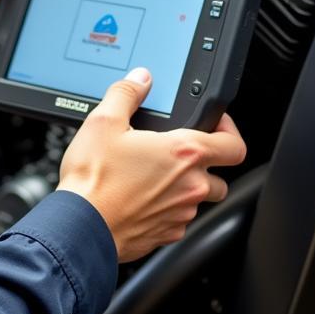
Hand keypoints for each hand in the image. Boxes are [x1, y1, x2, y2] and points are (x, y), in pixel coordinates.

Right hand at [57, 68, 246, 263]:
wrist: (80, 226)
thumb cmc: (94, 179)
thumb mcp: (103, 122)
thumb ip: (127, 93)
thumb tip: (140, 79)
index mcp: (183, 153)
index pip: (234, 144)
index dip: (229, 131)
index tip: (215, 126)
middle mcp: (191, 186)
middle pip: (221, 175)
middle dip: (207, 163)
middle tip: (180, 153)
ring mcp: (181, 214)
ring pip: (198, 199)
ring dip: (184, 187)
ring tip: (154, 175)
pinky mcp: (167, 234)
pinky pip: (178, 219)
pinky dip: (167, 209)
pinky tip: (141, 198)